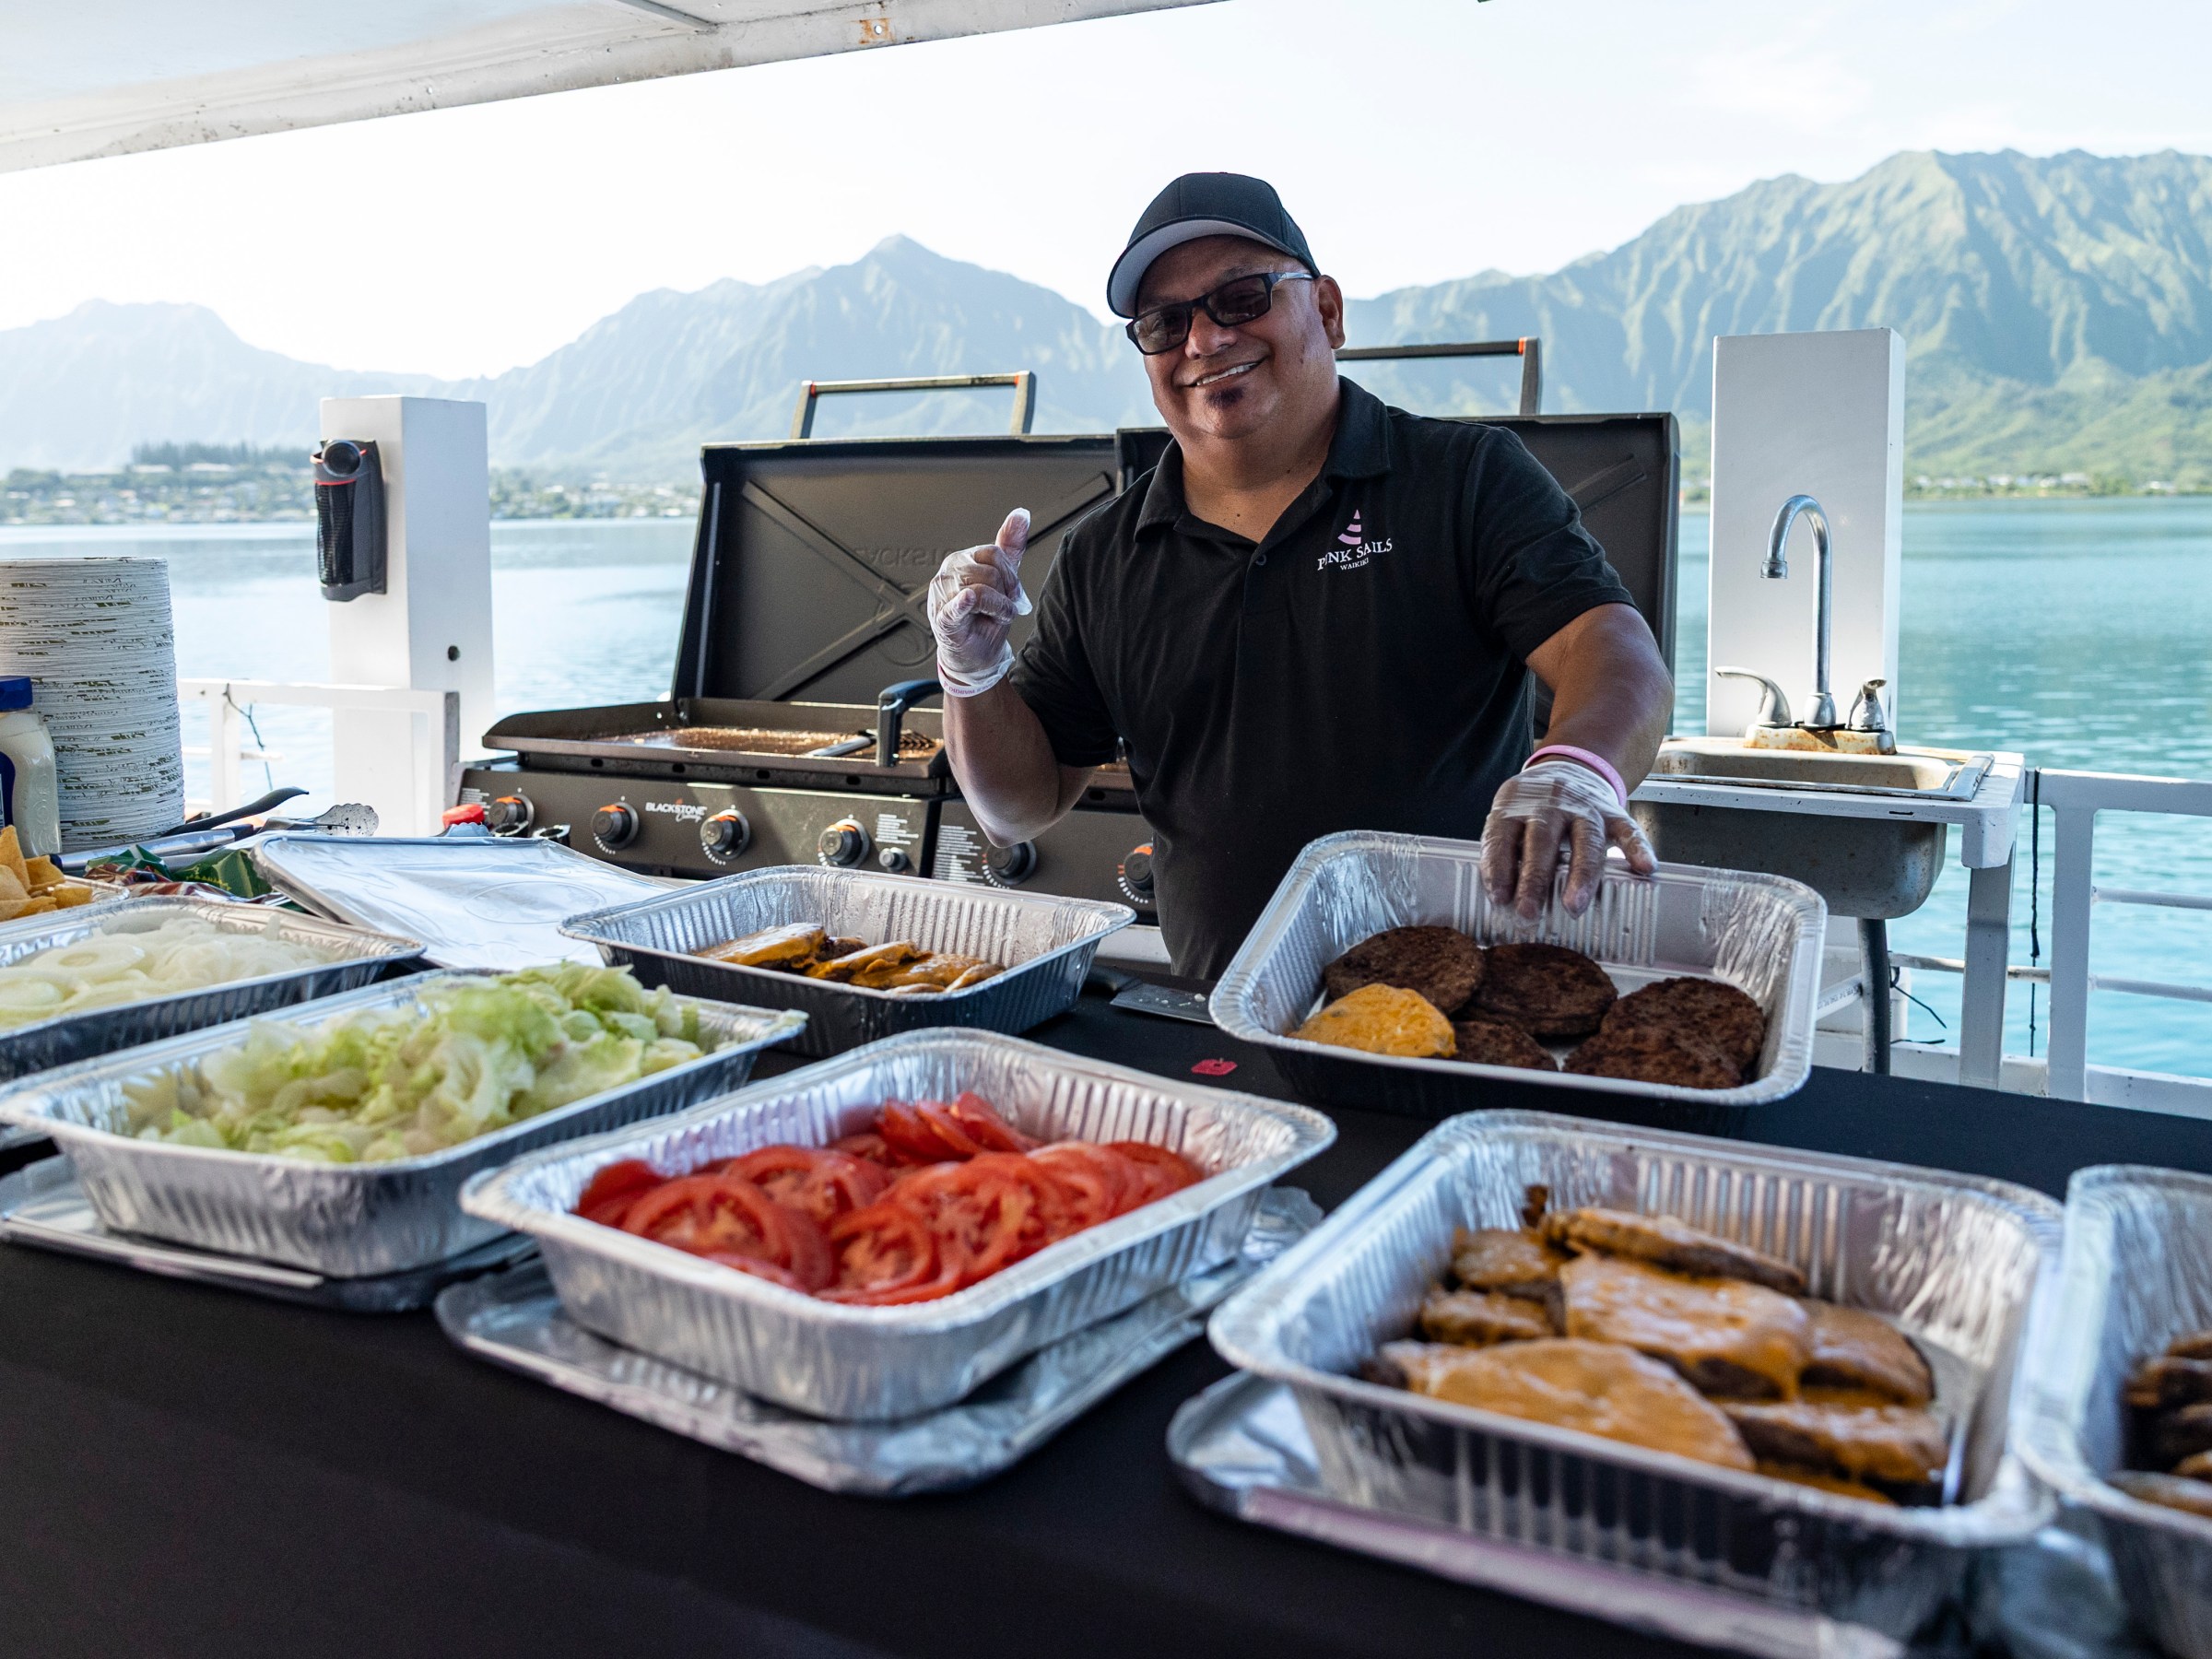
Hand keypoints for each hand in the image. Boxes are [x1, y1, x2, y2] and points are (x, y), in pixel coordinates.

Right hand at [928, 509, 1031, 696]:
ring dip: (998, 607)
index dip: (1009, 574)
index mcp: (962, 561)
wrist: (974, 656)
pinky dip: (962, 603)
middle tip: (1003, 608)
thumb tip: (1021, 514)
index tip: (1012, 593)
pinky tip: (966, 600)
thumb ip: (1010, 547)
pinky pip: (955, 605)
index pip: (993, 553)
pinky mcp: (942, 618)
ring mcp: (942, 595)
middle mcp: (949, 573)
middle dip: (1005, 592)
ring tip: (994, 617)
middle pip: (989, 570)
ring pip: (981, 588)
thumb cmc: (983, 619)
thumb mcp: (1002, 580)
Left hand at [1481, 758, 1655, 919]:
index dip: (1499, 869)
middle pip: (1542, 840)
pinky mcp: (1613, 812)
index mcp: (1516, 805)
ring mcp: (1584, 807)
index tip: (1498, 899)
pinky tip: (1645, 868)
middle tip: (1529, 911)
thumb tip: (1502, 899)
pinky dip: (1638, 849)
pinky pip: (1628, 830)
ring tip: (1574, 905)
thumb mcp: (1508, 816)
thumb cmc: (1533, 807)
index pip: (1503, 837)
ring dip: (1581, 875)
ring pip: (1585, 839)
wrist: (1569, 767)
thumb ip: (1504, 851)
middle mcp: (1551, 803)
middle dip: (1535, 879)